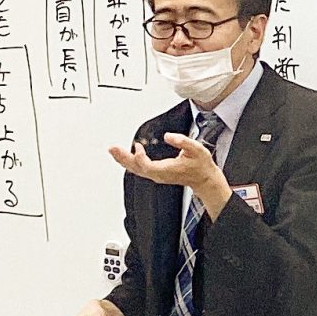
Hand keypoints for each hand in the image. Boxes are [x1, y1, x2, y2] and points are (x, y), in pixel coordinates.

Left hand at [109, 133, 235, 216]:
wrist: (204, 179)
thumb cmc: (201, 166)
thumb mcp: (196, 150)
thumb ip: (182, 142)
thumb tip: (168, 136)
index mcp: (166, 170)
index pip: (146, 166)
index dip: (139, 156)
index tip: (138, 145)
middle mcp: (158, 175)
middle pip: (136, 168)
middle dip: (123, 158)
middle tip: (112, 148)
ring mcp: (157, 175)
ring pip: (136, 169)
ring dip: (123, 159)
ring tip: (114, 150)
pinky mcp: (157, 174)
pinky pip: (139, 168)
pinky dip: (131, 161)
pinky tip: (126, 155)